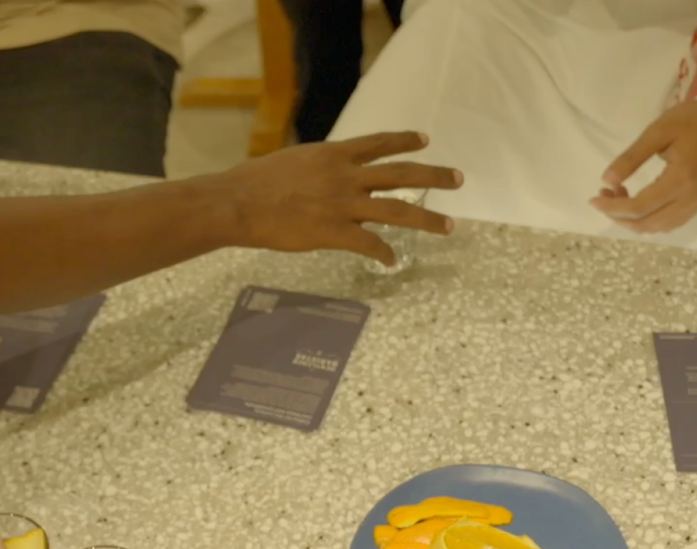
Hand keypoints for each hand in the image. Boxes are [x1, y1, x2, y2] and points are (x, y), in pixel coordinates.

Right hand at [208, 131, 462, 265]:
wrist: (239, 203)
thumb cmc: (255, 181)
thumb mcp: (293, 161)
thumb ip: (317, 166)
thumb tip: (323, 170)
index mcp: (334, 154)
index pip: (379, 143)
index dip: (405, 141)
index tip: (425, 140)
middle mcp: (346, 176)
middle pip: (400, 174)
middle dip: (433, 176)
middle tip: (458, 179)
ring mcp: (343, 205)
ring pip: (396, 210)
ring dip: (426, 219)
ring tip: (448, 226)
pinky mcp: (334, 233)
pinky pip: (369, 244)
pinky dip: (384, 253)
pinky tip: (392, 260)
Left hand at [591, 101, 696, 233]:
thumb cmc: (693, 119)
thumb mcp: (658, 132)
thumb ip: (631, 158)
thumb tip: (606, 181)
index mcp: (680, 180)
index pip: (638, 207)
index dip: (612, 208)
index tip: (593, 198)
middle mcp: (691, 199)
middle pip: (646, 224)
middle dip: (618, 216)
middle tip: (604, 196)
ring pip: (658, 228)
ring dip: (633, 220)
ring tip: (618, 197)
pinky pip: (671, 223)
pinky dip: (649, 220)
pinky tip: (638, 204)